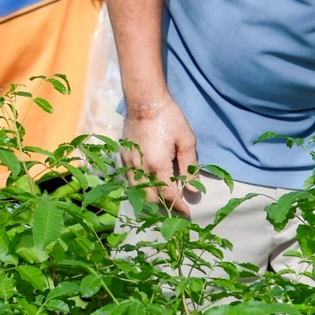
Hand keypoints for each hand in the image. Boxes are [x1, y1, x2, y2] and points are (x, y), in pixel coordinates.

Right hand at [121, 96, 197, 215]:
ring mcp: (129, 163)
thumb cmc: (169, 118)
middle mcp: (141, 168)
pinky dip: (140, 189)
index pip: (168, 195)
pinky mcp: (123, 157)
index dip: (179, 206)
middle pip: (150, 199)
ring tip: (162, 203)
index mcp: (158, 165)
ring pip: (137, 192)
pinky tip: (149, 187)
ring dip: (150, 201)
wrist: (144, 101)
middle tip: (176, 210)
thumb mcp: (186, 141)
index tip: (187, 213)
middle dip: (163, 208)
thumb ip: (189, 167)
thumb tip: (192, 190)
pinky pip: (130, 181)